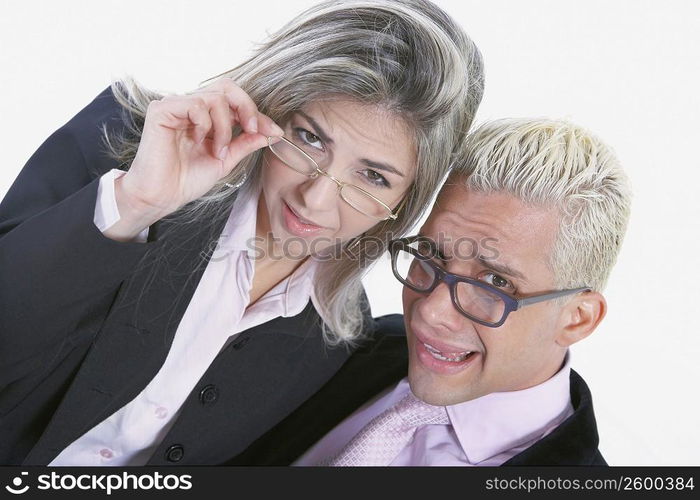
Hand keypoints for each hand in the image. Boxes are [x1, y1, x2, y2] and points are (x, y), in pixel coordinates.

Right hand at [116, 78, 282, 224]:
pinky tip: (200, 141)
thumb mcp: (225, 160)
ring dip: (225, 126)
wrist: (162, 196)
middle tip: (253, 130)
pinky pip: (196, 104)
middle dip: (247, 107)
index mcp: (204, 116)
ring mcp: (175, 106)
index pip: (235, 102)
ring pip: (215, 97)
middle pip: (226, 87)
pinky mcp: (162, 110)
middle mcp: (190, 106)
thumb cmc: (186, 180)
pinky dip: (205, 124)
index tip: (274, 132)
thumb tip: (270, 132)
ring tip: (218, 150)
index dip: (257, 114)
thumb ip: (245, 143)